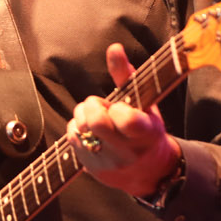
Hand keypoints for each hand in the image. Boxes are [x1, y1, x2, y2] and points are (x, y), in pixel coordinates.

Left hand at [69, 43, 181, 197]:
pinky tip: (92, 133)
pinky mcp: (89, 167)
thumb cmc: (146, 130)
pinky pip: (71, 137)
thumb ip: (126, 75)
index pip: (127, 120)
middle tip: (102, 107)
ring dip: (84, 116)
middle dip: (93, 107)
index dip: (118, 109)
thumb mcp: (146, 104)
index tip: (120, 108)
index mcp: (146, 134)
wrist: (148, 173)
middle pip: (95, 122)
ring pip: (79, 127)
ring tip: (98, 120)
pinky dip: (78, 129)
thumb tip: (114, 48)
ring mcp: (106, 162)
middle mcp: (127, 151)